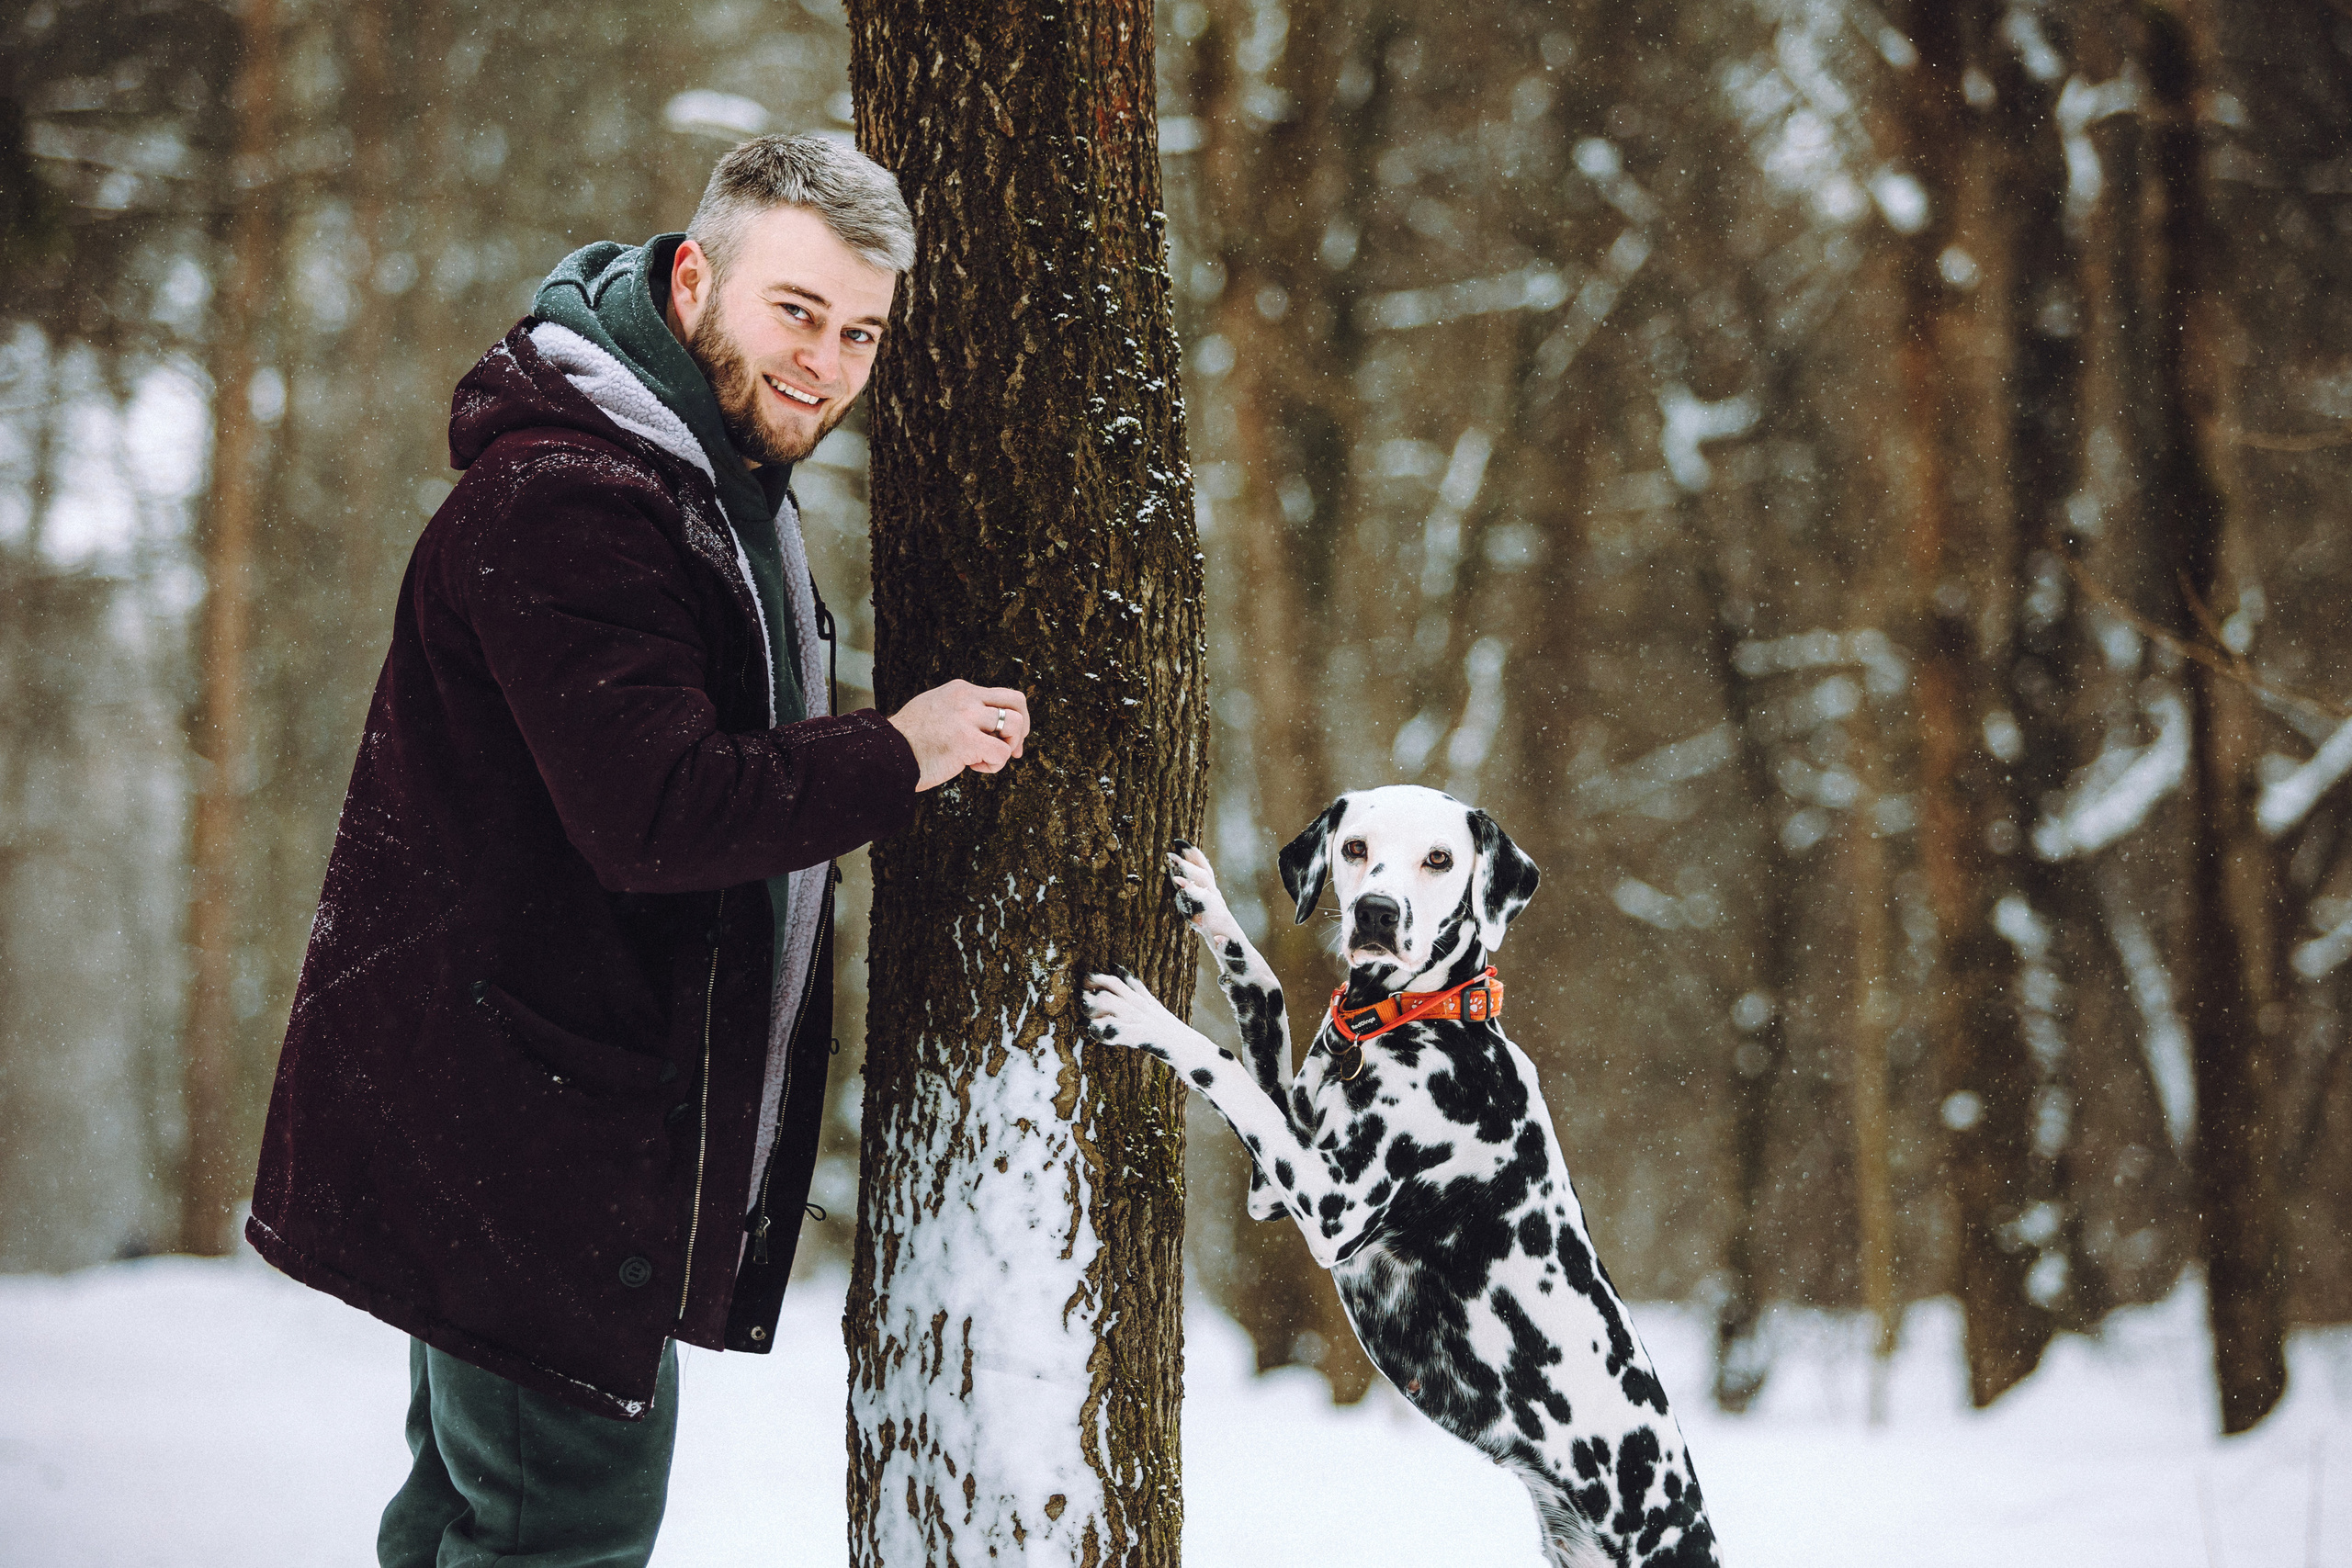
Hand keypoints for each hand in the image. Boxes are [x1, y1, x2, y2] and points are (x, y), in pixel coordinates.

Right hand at [887, 680, 1029, 790]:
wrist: (885, 754)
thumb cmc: (909, 741)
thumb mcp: (935, 710)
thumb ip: (960, 710)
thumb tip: (987, 726)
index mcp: (960, 690)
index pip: (1003, 695)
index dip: (1013, 719)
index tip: (1009, 741)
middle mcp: (966, 698)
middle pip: (1017, 701)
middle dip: (1022, 728)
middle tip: (1014, 750)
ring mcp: (966, 717)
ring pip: (1014, 725)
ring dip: (1008, 748)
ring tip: (985, 759)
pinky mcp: (966, 740)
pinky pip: (1001, 753)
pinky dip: (993, 765)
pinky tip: (973, 767)